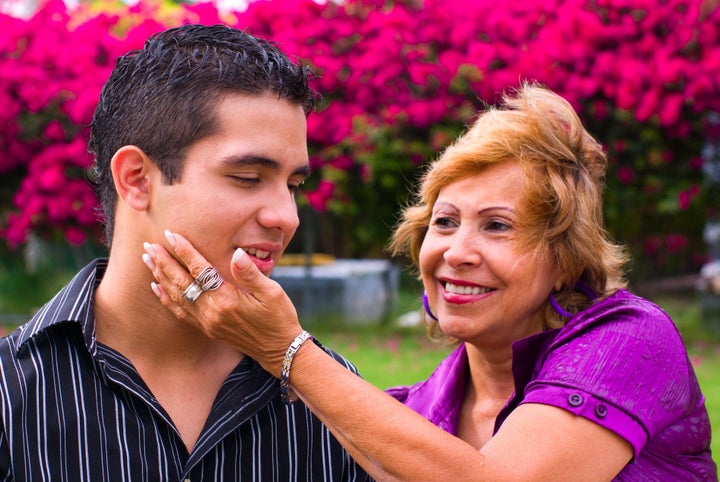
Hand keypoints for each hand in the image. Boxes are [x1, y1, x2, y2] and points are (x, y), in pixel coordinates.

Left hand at [142, 230, 303, 375]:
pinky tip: (157, 287)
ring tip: (148, 260)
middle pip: (181, 282)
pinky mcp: (207, 329)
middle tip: (149, 245)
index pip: (200, 269)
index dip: (184, 251)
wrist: (279, 350)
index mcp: (227, 299)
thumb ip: (251, 273)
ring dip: (161, 276)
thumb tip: (237, 254)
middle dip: (164, 262)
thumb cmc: (279, 317)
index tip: (171, 235)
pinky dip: (166, 298)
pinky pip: (180, 312)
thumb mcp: (273, 292)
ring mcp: (207, 322)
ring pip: (177, 296)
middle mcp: (212, 311)